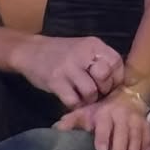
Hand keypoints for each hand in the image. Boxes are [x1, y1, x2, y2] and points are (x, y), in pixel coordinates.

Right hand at [9, 35, 124, 109]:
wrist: (29, 51)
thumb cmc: (61, 53)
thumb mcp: (83, 49)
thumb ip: (100, 61)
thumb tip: (120, 83)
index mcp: (93, 44)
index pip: (116, 63)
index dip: (116, 78)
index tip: (110, 85)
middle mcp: (82, 53)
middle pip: (105, 78)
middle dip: (103, 90)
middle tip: (95, 92)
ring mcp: (68, 67)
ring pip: (91, 92)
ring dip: (88, 100)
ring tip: (82, 97)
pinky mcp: (56, 81)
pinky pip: (73, 100)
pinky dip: (74, 105)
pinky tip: (71, 100)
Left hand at [55, 89, 149, 149]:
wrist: (128, 98)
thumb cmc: (102, 110)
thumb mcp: (86, 112)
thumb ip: (72, 121)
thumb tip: (56, 130)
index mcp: (106, 113)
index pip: (105, 126)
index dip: (103, 138)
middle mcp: (123, 116)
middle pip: (123, 136)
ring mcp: (137, 122)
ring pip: (136, 141)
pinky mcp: (147, 128)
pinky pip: (147, 143)